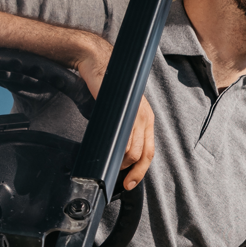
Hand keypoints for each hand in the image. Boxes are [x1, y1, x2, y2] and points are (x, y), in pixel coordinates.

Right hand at [75, 38, 155, 189]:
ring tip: (111, 166)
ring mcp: (137, 113)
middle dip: (133, 172)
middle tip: (121, 181)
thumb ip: (123, 131)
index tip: (130, 183)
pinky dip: (118, 152)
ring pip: (134, 150)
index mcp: (146, 118)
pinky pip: (125, 139)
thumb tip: (117, 153)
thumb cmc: (105, 87)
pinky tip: (110, 155)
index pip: (149, 151)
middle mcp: (145, 117)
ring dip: (122, 163)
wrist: (96, 63)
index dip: (141, 171)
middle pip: (144, 155)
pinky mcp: (125, 110)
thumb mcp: (120, 112)